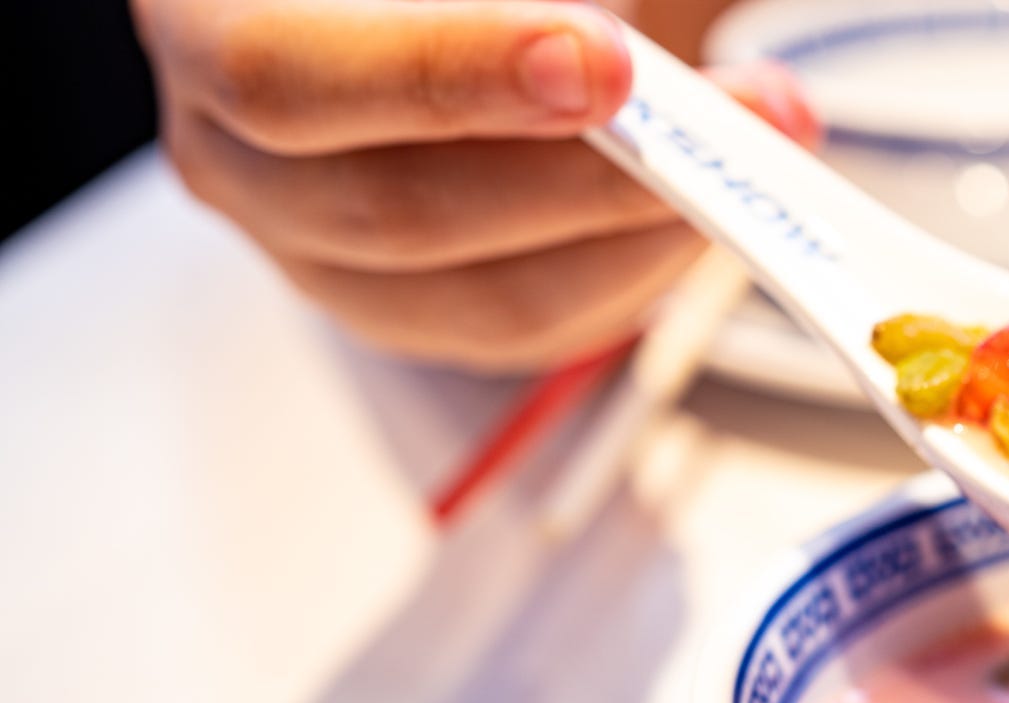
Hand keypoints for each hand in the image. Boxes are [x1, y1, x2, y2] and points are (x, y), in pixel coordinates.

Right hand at [135, 0, 775, 371]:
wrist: (441, 21)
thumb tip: (630, 21)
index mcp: (212, 26)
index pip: (289, 76)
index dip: (449, 74)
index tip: (602, 63)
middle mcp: (236, 158)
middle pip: (407, 209)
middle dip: (594, 171)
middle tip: (738, 115)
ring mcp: (320, 259)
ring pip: (493, 296)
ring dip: (648, 230)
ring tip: (759, 149)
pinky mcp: (417, 317)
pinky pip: (542, 330)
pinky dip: (644, 272)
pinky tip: (708, 207)